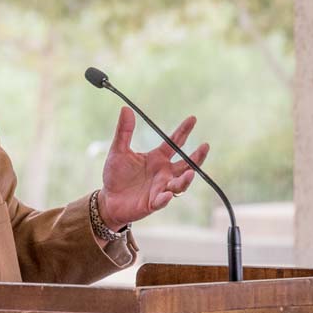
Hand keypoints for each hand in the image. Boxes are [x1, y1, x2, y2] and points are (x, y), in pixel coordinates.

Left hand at [98, 107, 209, 230]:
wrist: (108, 199)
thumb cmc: (115, 175)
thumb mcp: (118, 150)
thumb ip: (124, 132)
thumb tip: (126, 109)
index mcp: (157, 158)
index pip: (174, 143)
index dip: (184, 131)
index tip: (193, 118)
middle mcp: (163, 172)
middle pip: (186, 164)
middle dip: (196, 157)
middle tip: (205, 146)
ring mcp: (160, 188)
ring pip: (179, 184)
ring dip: (185, 180)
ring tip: (190, 173)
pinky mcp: (152, 203)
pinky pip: (161, 201)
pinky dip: (165, 198)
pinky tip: (166, 195)